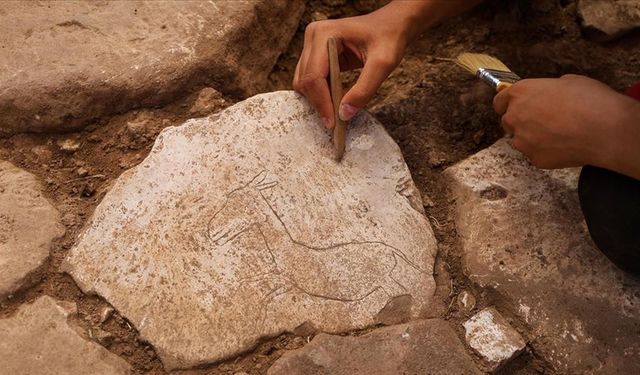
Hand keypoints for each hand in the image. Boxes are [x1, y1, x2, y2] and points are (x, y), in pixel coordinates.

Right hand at [293, 8, 408, 128]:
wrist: (392, 25)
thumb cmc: (389, 38)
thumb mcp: (383, 64)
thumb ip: (364, 90)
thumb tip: (344, 114)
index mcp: (325, 34)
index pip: (314, 76)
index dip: (321, 102)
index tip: (332, 123)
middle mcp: (314, 36)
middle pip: (305, 81)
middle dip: (320, 103)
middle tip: (336, 122)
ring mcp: (312, 45)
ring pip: (304, 82)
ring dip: (319, 99)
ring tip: (338, 110)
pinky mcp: (316, 54)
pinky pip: (311, 80)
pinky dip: (322, 93)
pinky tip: (338, 99)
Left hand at [493, 75, 639, 178]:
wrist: (604, 129)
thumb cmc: (590, 100)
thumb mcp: (568, 82)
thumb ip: (547, 90)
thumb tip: (548, 95)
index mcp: (521, 93)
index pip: (499, 101)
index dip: (506, 104)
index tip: (513, 107)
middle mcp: (515, 116)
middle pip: (508, 122)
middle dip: (521, 121)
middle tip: (543, 121)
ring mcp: (522, 140)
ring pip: (521, 140)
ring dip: (533, 138)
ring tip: (558, 134)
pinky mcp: (533, 158)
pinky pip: (535, 154)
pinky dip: (546, 151)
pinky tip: (564, 145)